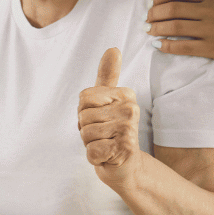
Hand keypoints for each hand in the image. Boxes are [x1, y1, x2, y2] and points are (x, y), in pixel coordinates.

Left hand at [78, 48, 142, 188]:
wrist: (125, 166)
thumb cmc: (111, 131)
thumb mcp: (106, 101)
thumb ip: (107, 76)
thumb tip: (113, 49)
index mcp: (125, 94)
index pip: (84, 97)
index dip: (84, 112)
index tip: (99, 119)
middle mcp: (131, 109)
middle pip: (83, 115)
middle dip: (86, 129)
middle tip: (102, 135)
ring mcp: (129, 130)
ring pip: (86, 133)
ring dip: (90, 143)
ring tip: (104, 144)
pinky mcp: (123, 150)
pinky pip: (91, 151)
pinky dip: (94, 157)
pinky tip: (107, 156)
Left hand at [147, 0, 213, 68]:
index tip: (153, 4)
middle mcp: (211, 10)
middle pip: (173, 8)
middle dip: (154, 13)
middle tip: (147, 19)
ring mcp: (211, 29)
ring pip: (175, 27)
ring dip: (157, 28)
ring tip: (149, 31)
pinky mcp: (213, 48)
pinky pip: (184, 46)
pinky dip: (168, 46)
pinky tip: (159, 45)